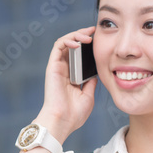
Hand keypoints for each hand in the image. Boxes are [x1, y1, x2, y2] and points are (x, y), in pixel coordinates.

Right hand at [36, 26, 96, 142]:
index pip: (79, 55)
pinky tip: (79, 42)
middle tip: (94, 31)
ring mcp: (58, 67)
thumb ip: (91, 83)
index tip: (99, 39)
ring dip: (76, 35)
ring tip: (88, 36)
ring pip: (65, 42)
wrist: (62, 121)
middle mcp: (64, 70)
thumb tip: (96, 73)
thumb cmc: (74, 114)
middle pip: (72, 45)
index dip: (87, 45)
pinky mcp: (53, 66)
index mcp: (72, 76)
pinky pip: (58, 46)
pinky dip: (68, 40)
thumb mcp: (88, 96)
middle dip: (82, 35)